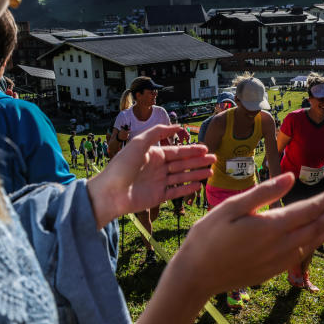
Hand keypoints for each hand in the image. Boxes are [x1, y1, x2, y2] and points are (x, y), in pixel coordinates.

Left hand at [87, 125, 214, 227]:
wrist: (109, 193)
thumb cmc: (122, 166)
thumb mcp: (139, 143)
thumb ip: (157, 132)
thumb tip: (176, 125)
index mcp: (153, 154)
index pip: (177, 151)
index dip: (191, 150)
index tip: (206, 148)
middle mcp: (157, 168)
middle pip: (182, 163)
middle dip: (198, 161)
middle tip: (214, 159)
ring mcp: (158, 183)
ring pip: (181, 177)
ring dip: (196, 174)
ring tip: (210, 172)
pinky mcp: (157, 197)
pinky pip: (175, 192)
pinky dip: (187, 189)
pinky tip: (198, 185)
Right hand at [169, 173, 323, 297]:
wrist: (196, 275)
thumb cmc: (208, 236)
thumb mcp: (232, 207)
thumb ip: (264, 193)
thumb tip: (290, 178)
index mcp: (270, 227)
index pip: (306, 211)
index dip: (323, 202)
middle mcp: (279, 246)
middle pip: (314, 228)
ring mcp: (277, 262)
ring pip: (311, 244)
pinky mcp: (272, 271)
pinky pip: (300, 256)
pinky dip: (314, 246)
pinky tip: (317, 240)